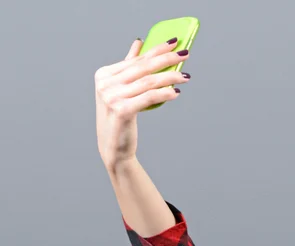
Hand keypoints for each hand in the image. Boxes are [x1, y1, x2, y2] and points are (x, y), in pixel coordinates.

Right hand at [94, 38, 190, 167]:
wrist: (114, 148)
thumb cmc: (120, 119)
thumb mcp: (122, 91)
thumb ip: (129, 67)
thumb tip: (139, 43)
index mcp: (104, 75)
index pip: (137, 59)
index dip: (157, 49)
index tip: (174, 42)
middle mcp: (105, 84)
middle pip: (143, 68)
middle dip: (167, 59)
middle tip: (185, 54)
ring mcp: (112, 97)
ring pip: (148, 82)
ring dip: (170, 77)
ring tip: (185, 77)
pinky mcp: (121, 111)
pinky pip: (148, 98)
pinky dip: (164, 94)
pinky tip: (176, 93)